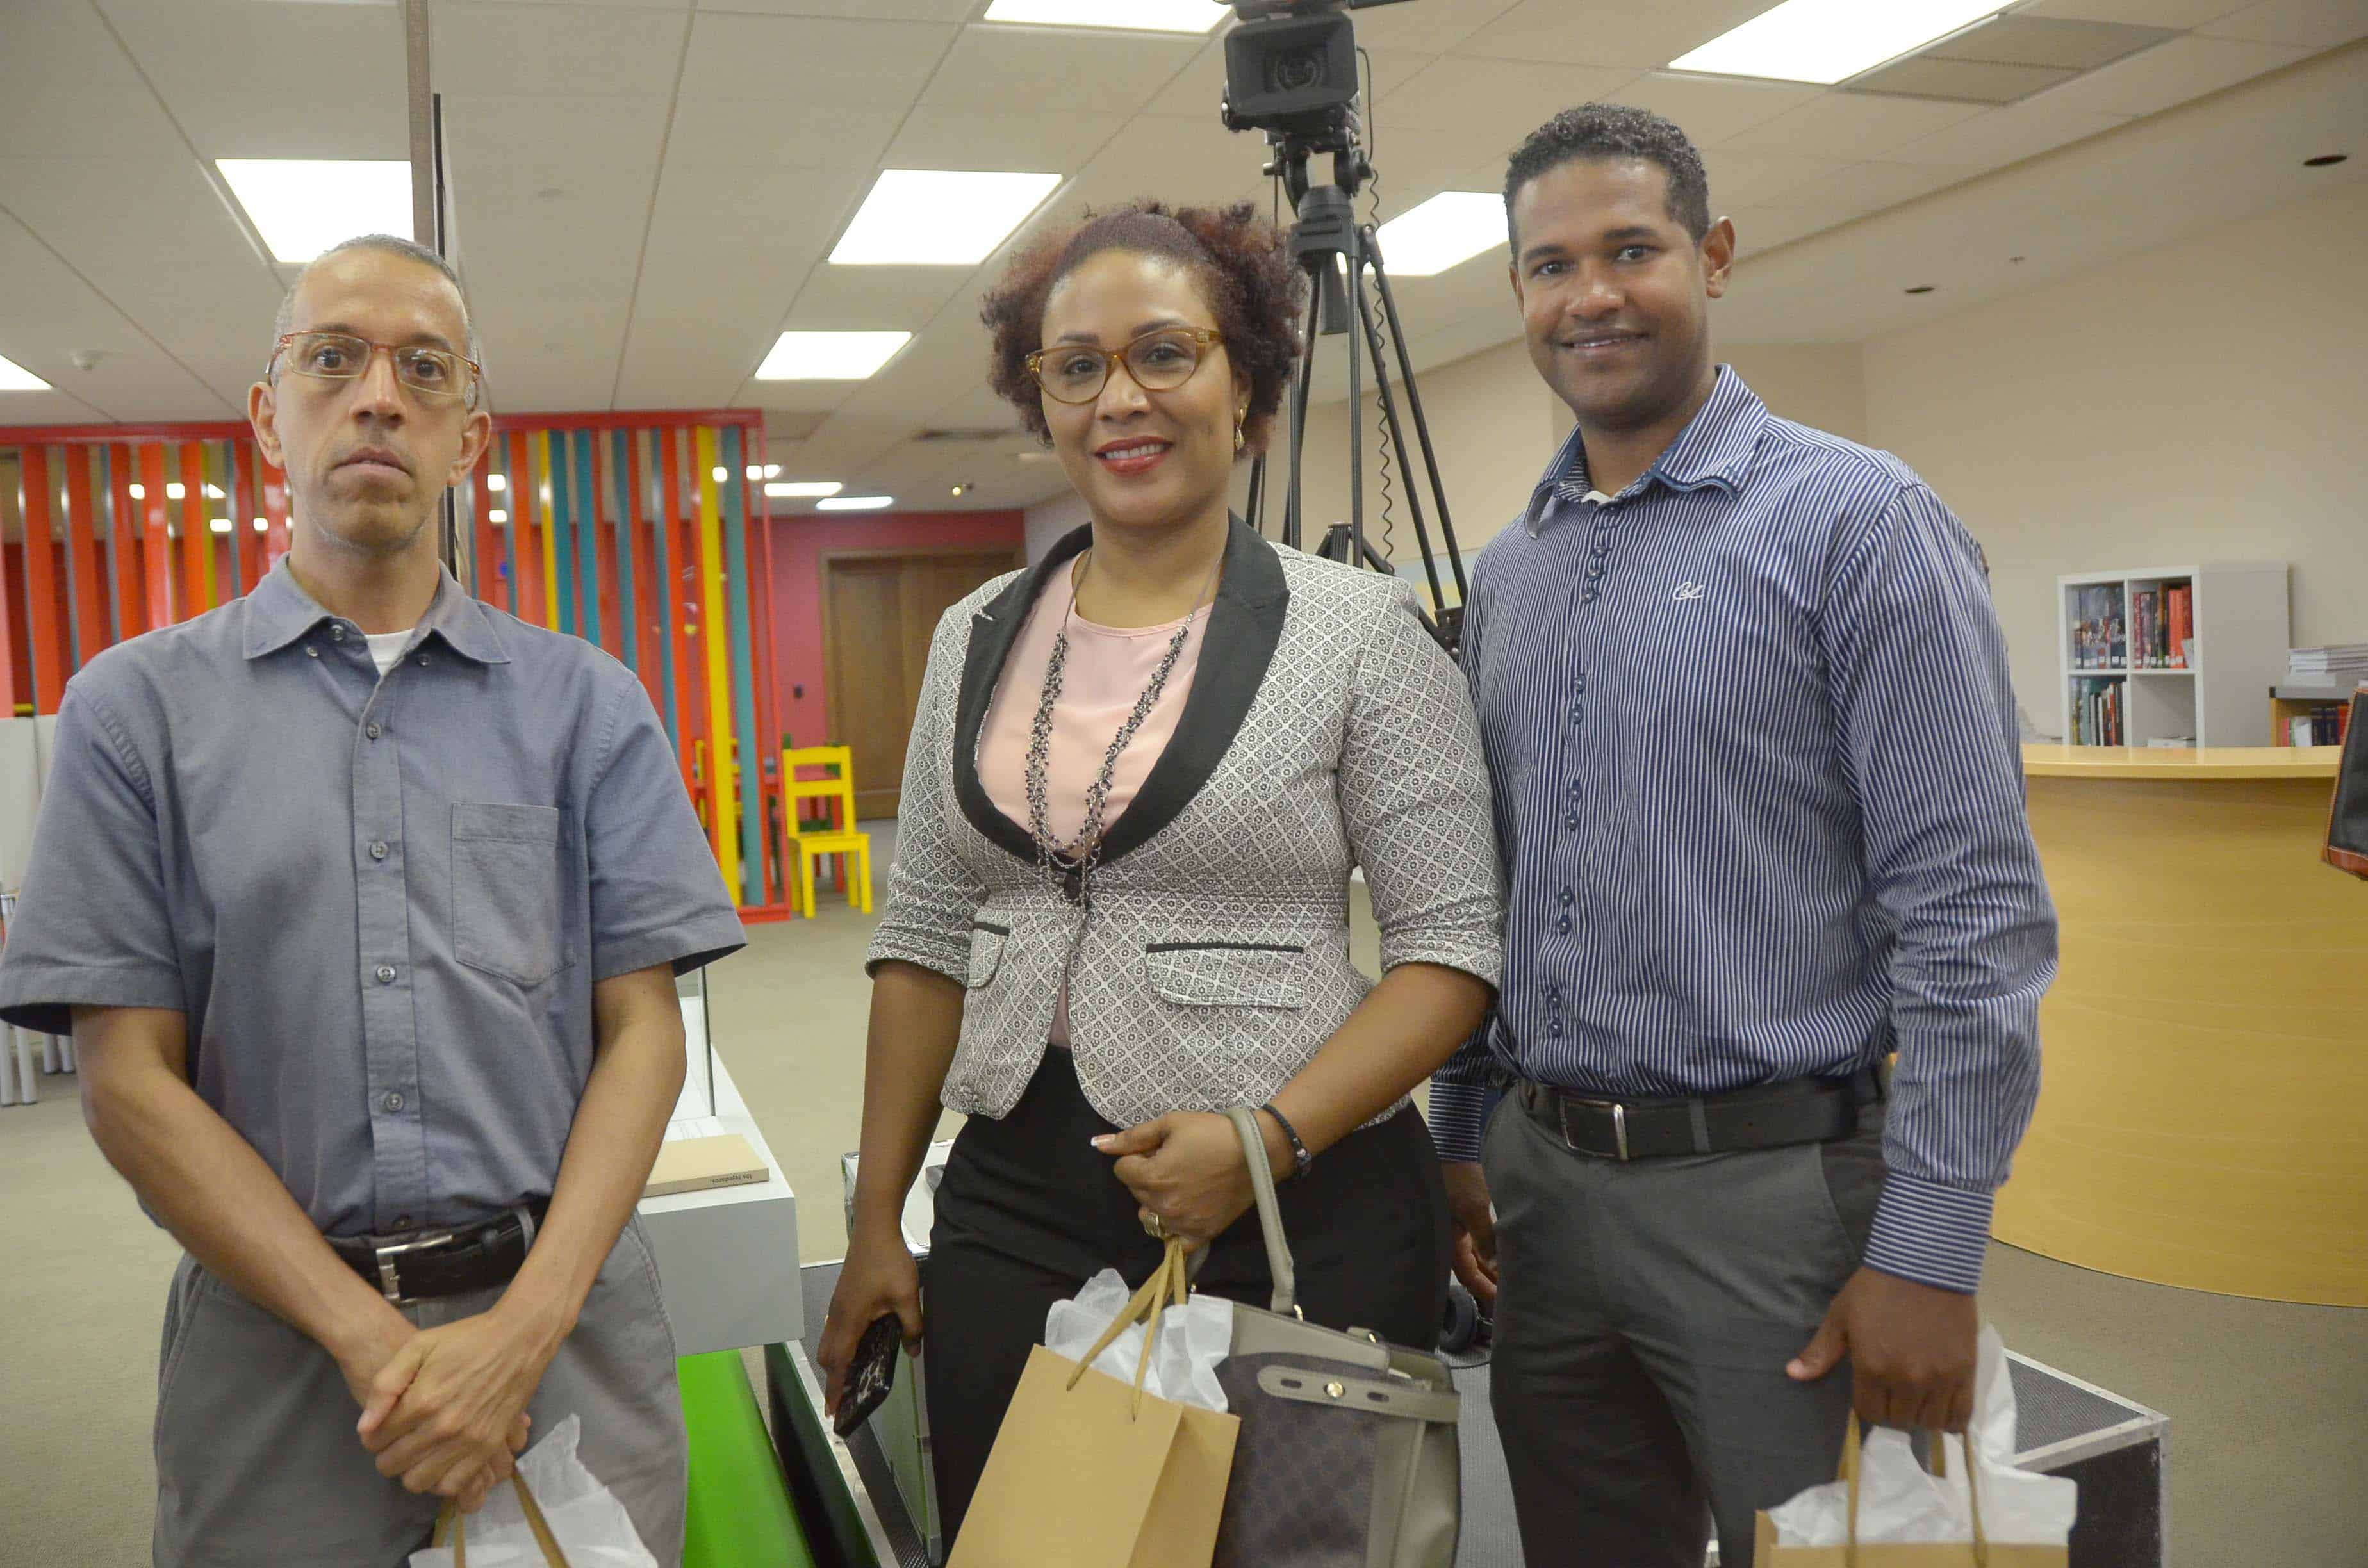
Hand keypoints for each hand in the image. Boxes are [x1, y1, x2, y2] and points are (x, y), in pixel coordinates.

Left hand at [331, 1305, 529, 1506]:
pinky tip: (439, 1463)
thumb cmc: (465, 1339)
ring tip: (416, 1453)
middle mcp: (443, 1427)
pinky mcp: (488, 1447)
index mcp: (422, 1400)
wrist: (518, 1338)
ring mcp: (468, 1441)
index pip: (376, 1439)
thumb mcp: (418, 1346)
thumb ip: (386, 1385)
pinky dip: (440, 1481)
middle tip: (396, 1440)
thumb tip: (364, 1428)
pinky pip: (454, 1484)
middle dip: (386, 1454)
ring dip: (410, 1471)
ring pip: (419, 1481)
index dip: (372, 1434)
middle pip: (393, 1464)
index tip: (380, 1427)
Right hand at [819, 1214, 922, 1417]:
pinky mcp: (842, 1296)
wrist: (874, 1228)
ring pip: (829, 1341)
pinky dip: (840, 1344)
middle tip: (844, 1397)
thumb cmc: (890, 1263)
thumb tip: (913, 1353)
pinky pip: (835, 1328)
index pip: (839, 1362)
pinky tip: (859, 1343)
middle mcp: (838, 1315)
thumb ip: (912, 1327)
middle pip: (828, 1354)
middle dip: (833, 1378)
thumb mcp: (907, 1297)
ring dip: (836, 1360)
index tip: (833, 1409)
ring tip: (850, 1375)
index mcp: (850, 1320)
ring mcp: (837, 1304)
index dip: (835, 1387)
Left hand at [1094, 1111, 1274, 1249]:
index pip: (1122, 1170)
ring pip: (1151, 1216)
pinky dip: (1174, 1231)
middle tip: (1174, 1161)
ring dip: (1157, 1202)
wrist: (1257, 1151)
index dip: (1138, 1155)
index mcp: (1152, 1177)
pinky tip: (1184, 1213)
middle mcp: (1162, 1206)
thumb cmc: (1212, 1132)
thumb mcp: (1170, 1123)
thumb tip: (1097, 1144)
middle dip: (1147, 1176)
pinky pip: (1176, 1244)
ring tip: (1180, 1185)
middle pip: (1136, 1192)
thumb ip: (1132, 1137)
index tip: (1159, 1148)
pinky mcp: (1201, 1234)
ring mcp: (1182, 1224)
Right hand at [1442, 1161, 1497, 1303]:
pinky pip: (1479, 1244)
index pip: (1467, 1276)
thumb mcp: (1474, 1208)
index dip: (1484, 1290)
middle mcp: (1451, 1238)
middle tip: (1511, 1295)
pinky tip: (1505, 1256)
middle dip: (1490, 1283)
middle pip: (1472, 1270)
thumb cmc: (1460, 1179)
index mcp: (1449, 1241)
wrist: (1453, 1149)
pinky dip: (1491, 1253)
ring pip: (1476, 1258)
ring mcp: (1458, 1228)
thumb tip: (1496, 1265)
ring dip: (1492, 1269)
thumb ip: (1486, 1237)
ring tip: (1512, 1279)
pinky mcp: (1465, 1218)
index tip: (1503, 1302)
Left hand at [1788, 1266, 1978, 1431]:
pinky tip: (1943, 1411)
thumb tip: (1793, 1374)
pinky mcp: (1965, 1373)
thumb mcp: (1841, 1316)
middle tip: (1894, 1395)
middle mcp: (1906, 1381)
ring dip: (1921, 1416)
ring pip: (1930, 1423)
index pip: (1869, 1413)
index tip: (1872, 1394)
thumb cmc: (1876, 1288)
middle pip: (1899, 1421)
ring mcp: (1939, 1379)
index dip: (1868, 1406)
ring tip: (1918, 1400)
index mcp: (1872, 1368)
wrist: (1924, 1264)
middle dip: (1893, 1412)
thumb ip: (1820, 1351)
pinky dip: (1952, 1420)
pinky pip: (1961, 1415)